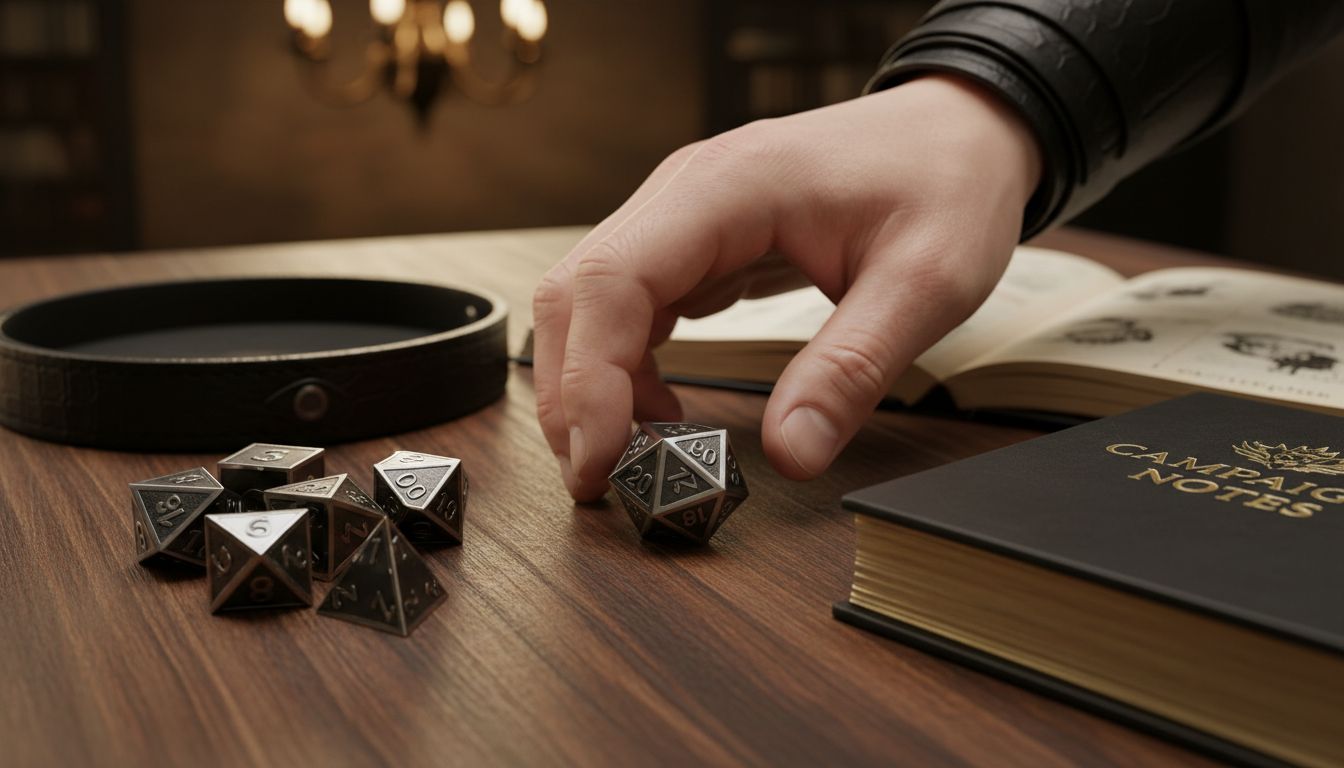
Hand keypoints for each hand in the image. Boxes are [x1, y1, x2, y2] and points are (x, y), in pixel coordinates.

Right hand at [533, 74, 1042, 500]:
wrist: (959, 128)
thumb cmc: (945, 182)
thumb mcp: (925, 281)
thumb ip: (852, 369)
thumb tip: (791, 457)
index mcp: (726, 188)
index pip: (612, 282)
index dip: (590, 380)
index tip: (605, 461)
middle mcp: (683, 193)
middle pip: (577, 294)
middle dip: (572, 395)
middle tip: (602, 482)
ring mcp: (682, 214)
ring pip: (591, 303)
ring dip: (591, 385)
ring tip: (630, 461)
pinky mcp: (694, 242)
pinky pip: (630, 306)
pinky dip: (627, 367)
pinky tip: (660, 414)